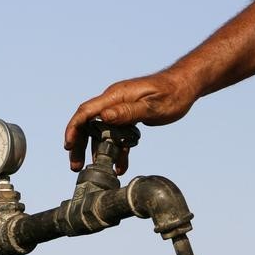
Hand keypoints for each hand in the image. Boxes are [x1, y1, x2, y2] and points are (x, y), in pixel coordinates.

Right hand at [64, 71, 196, 173]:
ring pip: (100, 131)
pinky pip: (116, 134)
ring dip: (95, 150)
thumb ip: (128, 111)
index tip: (68, 145)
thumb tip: (104, 116)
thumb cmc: (173, 93)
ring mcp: (119, 109)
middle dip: (79, 144)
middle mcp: (113, 101)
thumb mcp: (152, 106)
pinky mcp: (127, 116)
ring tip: (93, 168)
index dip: (74, 128)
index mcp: (115, 96)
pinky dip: (116, 149)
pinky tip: (120, 165)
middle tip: (75, 165)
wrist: (186, 86)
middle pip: (87, 123)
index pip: (86, 112)